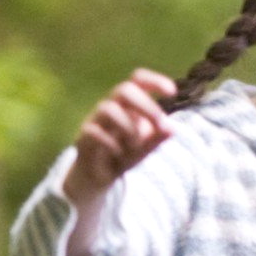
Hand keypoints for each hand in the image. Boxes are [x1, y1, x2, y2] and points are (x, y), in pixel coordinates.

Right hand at [62, 69, 178, 203]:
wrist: (99, 175)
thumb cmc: (125, 154)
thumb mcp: (146, 147)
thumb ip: (157, 138)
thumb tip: (172, 129)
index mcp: (128, 104)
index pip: (138, 80)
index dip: (154, 81)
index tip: (172, 92)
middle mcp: (111, 106)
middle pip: (124, 89)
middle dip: (146, 106)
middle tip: (159, 125)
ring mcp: (95, 120)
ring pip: (108, 109)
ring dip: (129, 128)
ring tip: (135, 145)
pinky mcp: (82, 136)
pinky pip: (93, 131)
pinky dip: (111, 143)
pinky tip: (118, 153)